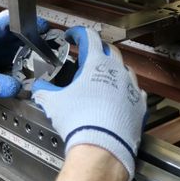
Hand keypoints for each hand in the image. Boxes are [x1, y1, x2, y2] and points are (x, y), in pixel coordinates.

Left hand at [0, 10, 46, 111]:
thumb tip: (19, 88)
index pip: (8, 20)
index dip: (26, 21)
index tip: (43, 27)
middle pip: (12, 34)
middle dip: (29, 40)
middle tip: (46, 48)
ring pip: (8, 48)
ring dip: (22, 54)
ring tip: (37, 62)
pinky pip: (2, 60)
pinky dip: (12, 66)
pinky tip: (19, 75)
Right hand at [31, 27, 146, 180]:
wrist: (103, 146)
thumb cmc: (80, 121)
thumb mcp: (53, 102)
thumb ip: (44, 89)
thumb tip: (38, 87)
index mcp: (96, 63)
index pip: (88, 37)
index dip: (77, 34)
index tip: (72, 36)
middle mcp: (117, 70)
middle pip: (109, 50)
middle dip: (97, 49)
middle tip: (87, 54)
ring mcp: (131, 87)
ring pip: (125, 69)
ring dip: (114, 68)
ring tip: (103, 77)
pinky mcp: (140, 105)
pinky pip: (134, 91)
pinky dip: (126, 90)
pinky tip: (119, 97)